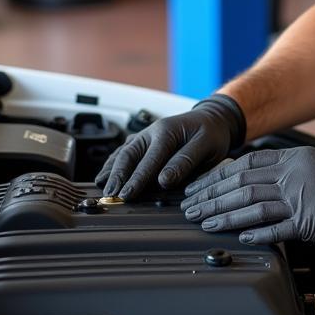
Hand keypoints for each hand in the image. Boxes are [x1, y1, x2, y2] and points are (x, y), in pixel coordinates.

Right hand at [95, 95, 245, 199]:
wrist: (213, 119)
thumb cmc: (211, 133)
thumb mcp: (206, 146)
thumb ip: (185, 161)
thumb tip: (164, 180)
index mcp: (167, 131)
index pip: (149, 159)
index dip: (137, 178)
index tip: (127, 194)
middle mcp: (152, 131)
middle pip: (129, 154)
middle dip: (118, 175)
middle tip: (110, 195)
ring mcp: (146, 135)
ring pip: (123, 152)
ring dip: (112, 170)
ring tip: (102, 187)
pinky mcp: (144, 141)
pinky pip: (125, 151)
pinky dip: (113, 163)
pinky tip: (106, 174)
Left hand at [179, 146, 314, 244]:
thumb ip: (287, 169)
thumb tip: (259, 179)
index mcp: (292, 159)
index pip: (243, 165)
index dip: (216, 177)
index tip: (198, 187)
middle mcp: (292, 175)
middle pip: (240, 184)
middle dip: (210, 196)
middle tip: (189, 207)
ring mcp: (300, 198)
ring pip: (251, 204)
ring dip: (223, 214)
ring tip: (203, 222)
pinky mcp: (310, 221)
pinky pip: (275, 227)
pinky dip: (254, 231)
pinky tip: (238, 236)